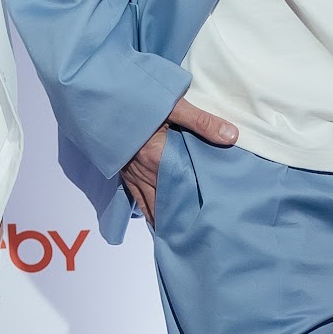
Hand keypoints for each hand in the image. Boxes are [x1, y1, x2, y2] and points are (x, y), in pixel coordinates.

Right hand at [121, 96, 237, 228]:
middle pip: (165, 203)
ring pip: (149, 204)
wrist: (100, 96)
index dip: (193, 207)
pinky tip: (154, 217)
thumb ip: (203, 122)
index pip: (182, 190)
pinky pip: (135, 196)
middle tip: (195, 237)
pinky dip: (146, 208)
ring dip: (162, 218)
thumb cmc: (136, 98)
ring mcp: (131, 172)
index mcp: (158, 158)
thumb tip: (231, 136)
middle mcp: (143, 171)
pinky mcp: (122, 169)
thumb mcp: (174, 105)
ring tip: (177, 235)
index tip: (206, 222)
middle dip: (179, 219)